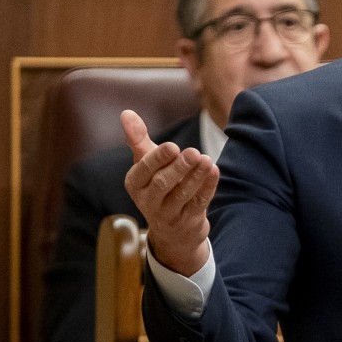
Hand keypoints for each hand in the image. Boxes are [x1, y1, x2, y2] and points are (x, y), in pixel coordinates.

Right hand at [121, 109, 217, 275]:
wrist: (172, 229)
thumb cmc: (158, 185)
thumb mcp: (146, 164)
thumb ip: (138, 139)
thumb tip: (126, 112)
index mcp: (135, 183)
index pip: (144, 170)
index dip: (158, 159)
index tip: (173, 146)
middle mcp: (148, 201)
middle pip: (162, 184)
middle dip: (178, 168)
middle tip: (193, 152)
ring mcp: (168, 215)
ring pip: (182, 195)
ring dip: (195, 176)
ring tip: (207, 160)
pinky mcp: (188, 222)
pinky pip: (199, 203)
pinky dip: (207, 187)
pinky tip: (214, 171)